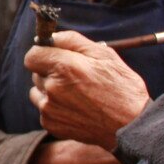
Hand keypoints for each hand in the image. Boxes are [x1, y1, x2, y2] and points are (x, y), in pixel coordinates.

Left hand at [24, 31, 150, 150]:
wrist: (131, 126)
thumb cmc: (122, 88)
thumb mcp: (104, 55)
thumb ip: (73, 40)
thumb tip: (51, 37)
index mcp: (64, 67)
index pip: (32, 55)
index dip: (43, 53)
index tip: (55, 55)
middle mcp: (53, 88)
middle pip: (36, 73)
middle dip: (50, 71)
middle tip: (75, 76)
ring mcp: (50, 109)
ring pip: (37, 91)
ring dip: (50, 89)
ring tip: (76, 93)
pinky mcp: (51, 124)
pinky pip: (44, 109)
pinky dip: (55, 107)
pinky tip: (76, 108)